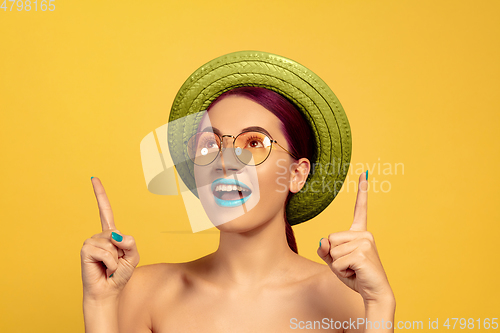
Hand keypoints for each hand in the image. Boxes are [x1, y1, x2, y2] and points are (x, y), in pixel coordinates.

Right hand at [80, 177, 139, 301]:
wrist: (108, 291)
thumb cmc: (120, 274)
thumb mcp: (133, 257)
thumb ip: (131, 243)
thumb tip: (117, 235)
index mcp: (111, 234)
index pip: (105, 211)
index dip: (100, 194)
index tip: (93, 178)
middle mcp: (100, 236)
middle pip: (118, 234)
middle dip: (123, 251)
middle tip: (116, 263)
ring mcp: (91, 242)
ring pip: (112, 244)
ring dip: (116, 259)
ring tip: (109, 266)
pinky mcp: (85, 249)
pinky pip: (105, 251)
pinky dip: (110, 262)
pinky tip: (104, 267)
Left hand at [317, 172, 393, 304]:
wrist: (374, 292)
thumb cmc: (355, 276)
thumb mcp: (335, 262)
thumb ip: (325, 250)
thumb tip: (323, 240)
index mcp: (360, 233)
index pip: (360, 209)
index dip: (362, 191)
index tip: (364, 173)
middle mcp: (364, 234)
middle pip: (331, 238)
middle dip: (334, 256)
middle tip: (350, 265)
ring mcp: (365, 242)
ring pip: (332, 250)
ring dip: (338, 265)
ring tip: (353, 269)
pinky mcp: (361, 252)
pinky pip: (336, 260)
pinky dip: (341, 270)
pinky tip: (355, 272)